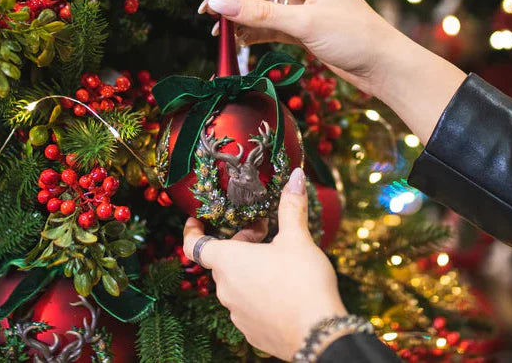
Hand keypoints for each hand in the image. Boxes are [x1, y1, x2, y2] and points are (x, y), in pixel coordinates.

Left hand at [183, 168, 346, 360]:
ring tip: (278, 260)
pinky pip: (247, 305)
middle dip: (239, 243)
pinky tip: (283, 288)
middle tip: (265, 232)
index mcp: (229, 262)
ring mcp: (237, 314)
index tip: (196, 220)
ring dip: (249, 268)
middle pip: (222, 260)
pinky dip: (258, 292)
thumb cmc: (302, 281)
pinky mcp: (252, 332)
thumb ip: (291, 206)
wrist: (319, 335)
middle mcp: (226, 289)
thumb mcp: (297, 238)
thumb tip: (296, 176)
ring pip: (235, 283)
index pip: (195, 245)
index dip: (192, 231)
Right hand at [197, 0, 398, 95]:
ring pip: (260, 6)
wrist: (382, 66)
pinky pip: (268, 27)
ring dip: (238, 16)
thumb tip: (219, 4)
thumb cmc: (353, 36)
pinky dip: (252, 33)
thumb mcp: (304, 22)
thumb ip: (260, 14)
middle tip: (205, 12)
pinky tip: (235, 41)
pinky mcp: (300, 30)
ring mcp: (300, 8)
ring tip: (215, 31)